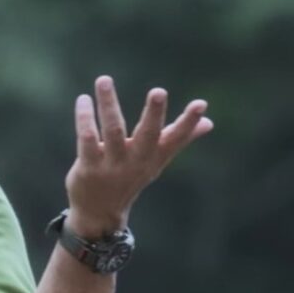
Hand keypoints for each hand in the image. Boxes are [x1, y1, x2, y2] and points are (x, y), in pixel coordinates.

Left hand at [65, 75, 213, 237]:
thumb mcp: (156, 160)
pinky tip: (83, 100)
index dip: (188, 122)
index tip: (201, 104)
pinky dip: (85, 118)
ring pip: (112, 130)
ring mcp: (112, 165)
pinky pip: (87, 139)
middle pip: (148, 135)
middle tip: (159, 91)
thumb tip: (210, 123)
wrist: (99, 212)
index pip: (176, 139)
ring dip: (108, 104)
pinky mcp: (89, 167)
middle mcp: (137, 161)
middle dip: (154, 114)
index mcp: (155, 157)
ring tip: (104, 80)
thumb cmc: (130, 178)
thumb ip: (179, 138)